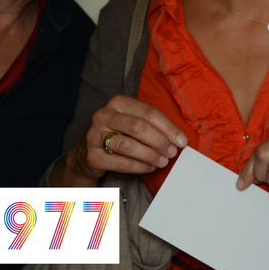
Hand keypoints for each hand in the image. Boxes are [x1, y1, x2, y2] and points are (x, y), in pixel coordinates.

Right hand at [51, 94, 187, 186]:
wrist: (86, 153)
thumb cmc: (117, 134)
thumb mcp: (132, 122)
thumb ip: (153, 125)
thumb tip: (178, 138)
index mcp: (118, 103)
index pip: (149, 113)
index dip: (168, 128)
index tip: (181, 140)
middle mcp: (104, 116)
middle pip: (139, 127)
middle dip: (160, 141)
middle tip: (172, 152)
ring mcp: (94, 136)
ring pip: (129, 145)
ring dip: (151, 155)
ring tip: (163, 161)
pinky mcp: (92, 156)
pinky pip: (121, 162)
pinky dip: (140, 166)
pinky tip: (150, 167)